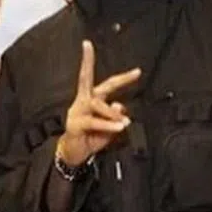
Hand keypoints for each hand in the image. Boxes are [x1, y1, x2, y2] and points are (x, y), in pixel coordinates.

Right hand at [59, 40, 140, 166]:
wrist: (74, 154)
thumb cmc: (90, 138)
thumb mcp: (108, 127)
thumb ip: (114, 116)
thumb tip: (118, 105)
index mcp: (92, 99)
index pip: (108, 85)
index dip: (123, 78)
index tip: (137, 71)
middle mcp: (83, 102)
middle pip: (87, 80)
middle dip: (88, 65)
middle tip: (92, 58)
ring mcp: (77, 112)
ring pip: (96, 104)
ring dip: (112, 113)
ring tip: (124, 122)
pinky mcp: (75, 124)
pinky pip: (93, 122)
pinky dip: (107, 125)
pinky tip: (118, 127)